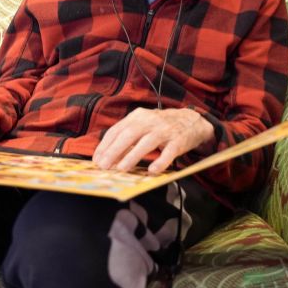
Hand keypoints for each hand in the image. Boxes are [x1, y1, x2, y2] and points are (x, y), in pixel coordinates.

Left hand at [92, 107, 214, 173]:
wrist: (191, 120)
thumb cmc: (160, 126)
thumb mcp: (142, 125)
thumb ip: (126, 137)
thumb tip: (107, 156)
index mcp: (138, 116)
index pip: (117, 130)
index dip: (105, 145)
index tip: (96, 160)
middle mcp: (150, 121)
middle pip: (129, 134)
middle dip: (114, 151)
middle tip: (104, 166)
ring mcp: (165, 130)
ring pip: (147, 143)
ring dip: (133, 156)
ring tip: (122, 169)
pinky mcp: (178, 141)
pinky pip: (169, 152)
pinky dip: (160, 162)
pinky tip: (152, 171)